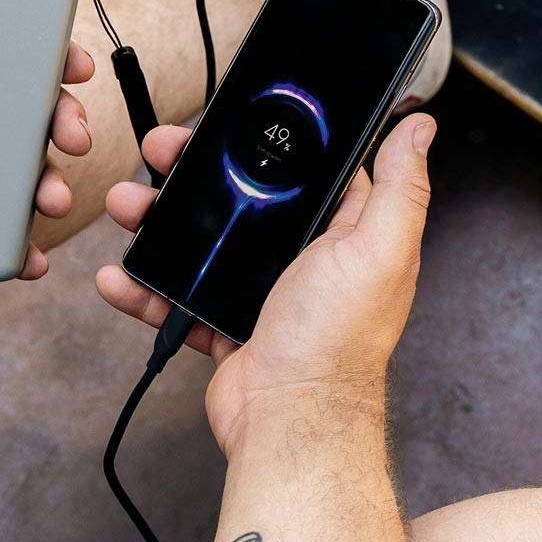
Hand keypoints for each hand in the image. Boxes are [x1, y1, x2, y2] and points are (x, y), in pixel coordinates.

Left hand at [0, 0, 94, 276]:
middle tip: (73, 133)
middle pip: (25, 115)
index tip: (71, 62)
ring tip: (50, 197)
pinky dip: (20, 244)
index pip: (0, 56)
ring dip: (49, 183)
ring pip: (18, 173)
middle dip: (63, 122)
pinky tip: (31, 255)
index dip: (44, 57)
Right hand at [97, 112, 434, 450]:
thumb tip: (420, 129)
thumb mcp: (378, 248)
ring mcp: (261, 292)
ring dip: (158, 224)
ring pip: (202, 242)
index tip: (229, 124)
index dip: (270, 141)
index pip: (307, 170)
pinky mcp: (226, 324)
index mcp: (345, 233)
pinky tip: (122, 274)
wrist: (290, 418)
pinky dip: (146, 286)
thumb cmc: (338, 340)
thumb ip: (400, 187)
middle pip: (242, 199)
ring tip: (128, 207)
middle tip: (161, 156)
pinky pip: (178, 296)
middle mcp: (306, 260)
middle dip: (195, 177)